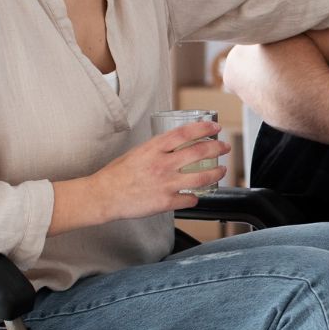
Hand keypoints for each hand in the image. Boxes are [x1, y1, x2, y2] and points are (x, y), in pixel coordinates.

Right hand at [89, 121, 230, 220]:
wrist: (103, 196)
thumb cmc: (116, 175)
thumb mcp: (137, 152)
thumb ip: (158, 149)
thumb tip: (175, 147)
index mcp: (154, 148)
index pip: (185, 133)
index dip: (204, 128)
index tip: (215, 127)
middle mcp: (162, 164)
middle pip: (199, 152)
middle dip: (217, 148)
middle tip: (225, 148)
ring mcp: (165, 184)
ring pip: (201, 177)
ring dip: (216, 173)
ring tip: (221, 171)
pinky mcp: (165, 202)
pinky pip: (189, 199)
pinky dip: (195, 197)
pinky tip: (196, 196)